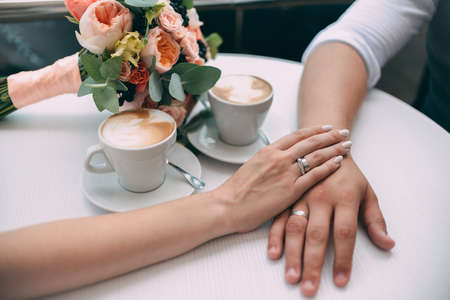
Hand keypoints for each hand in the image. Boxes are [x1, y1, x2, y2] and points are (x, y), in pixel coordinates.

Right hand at [215, 126, 350, 233]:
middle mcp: (279, 158)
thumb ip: (267, 161)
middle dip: (330, 136)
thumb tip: (277, 159)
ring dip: (334, 149)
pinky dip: (328, 167)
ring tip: (347, 144)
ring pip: (316, 156)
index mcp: (268, 151)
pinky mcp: (290, 190)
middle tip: (344, 132)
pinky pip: (314, 175)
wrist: (227, 206)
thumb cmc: (236, 191)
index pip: (297, 136)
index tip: (327, 128)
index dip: (315, 130)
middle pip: (311, 142)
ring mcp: (285, 173)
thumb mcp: (251, 167)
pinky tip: (339, 162)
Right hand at [267, 157, 395, 295]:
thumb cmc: (349, 174)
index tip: (339, 280)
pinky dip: (275, 236)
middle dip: (312, 264)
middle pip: (316, 235)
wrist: (326, 146)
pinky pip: (279, 217)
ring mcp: (302, 196)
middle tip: (309, 287)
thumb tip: (387, 243)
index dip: (342, 259)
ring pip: (295, 228)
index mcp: (345, 196)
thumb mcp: (367, 192)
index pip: (345, 233)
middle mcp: (321, 196)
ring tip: (291, 275)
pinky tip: (274, 253)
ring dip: (292, 254)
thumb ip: (375, 219)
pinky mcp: (288, 196)